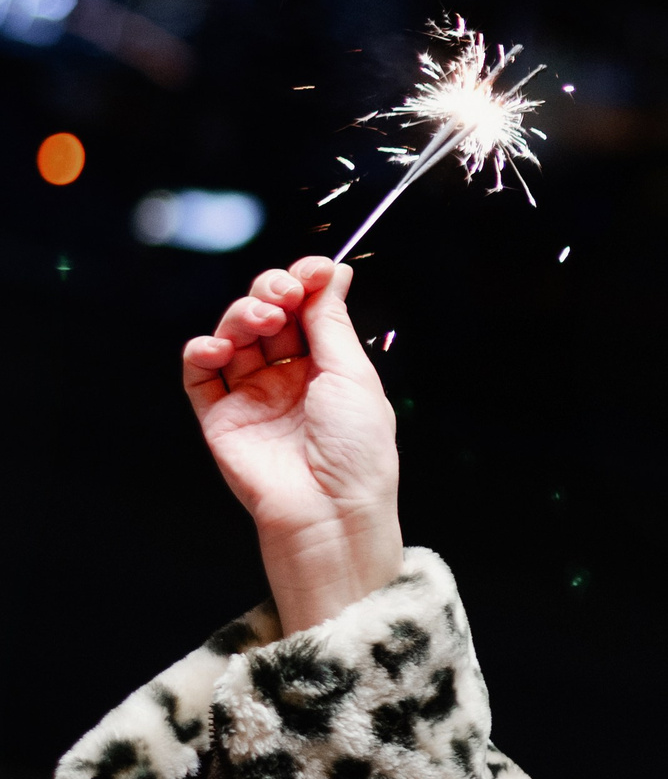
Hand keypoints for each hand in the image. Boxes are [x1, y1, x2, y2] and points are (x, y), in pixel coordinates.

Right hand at [184, 258, 402, 635]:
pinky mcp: (221, 418)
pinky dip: (201, 352)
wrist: (329, 510)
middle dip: (271, 292)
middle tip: (283, 293)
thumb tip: (332, 272)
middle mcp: (290, 377)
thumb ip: (331, 322)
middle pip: (268, 316)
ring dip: (241, 316)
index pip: (307, 309)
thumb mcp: (352, 374)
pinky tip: (216, 346)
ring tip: (260, 320)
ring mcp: (253, 396)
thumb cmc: (356, 449)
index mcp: (329, 366)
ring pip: (233, 337)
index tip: (312, 269)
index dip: (305, 283)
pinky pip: (200, 376)